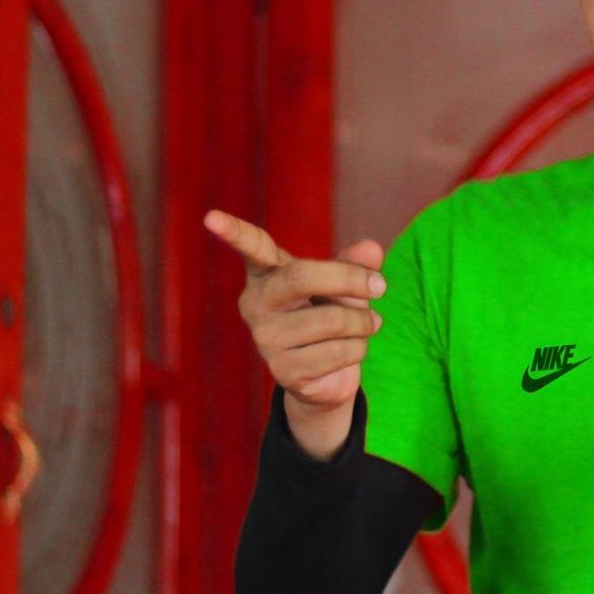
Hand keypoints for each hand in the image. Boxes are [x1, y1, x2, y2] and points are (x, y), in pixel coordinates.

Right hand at [205, 208, 384, 458]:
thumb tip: (371, 249)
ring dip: (365, 323)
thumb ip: (355, 265)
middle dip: (350, 279)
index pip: (252, 248)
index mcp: (267, 274)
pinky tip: (350, 351)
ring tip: (367, 326)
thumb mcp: (344, 286)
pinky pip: (339, 352)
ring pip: (333, 320)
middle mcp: (257, 304)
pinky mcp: (283, 371)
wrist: (326, 376)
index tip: (211, 217)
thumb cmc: (330, 316)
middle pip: (302, 277)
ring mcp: (265, 339)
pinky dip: (360, 349)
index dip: (234, 232)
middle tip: (382, 286)